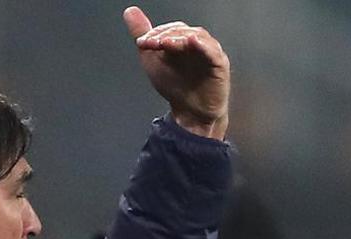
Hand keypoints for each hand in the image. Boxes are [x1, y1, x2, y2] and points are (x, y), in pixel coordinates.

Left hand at [123, 7, 229, 139]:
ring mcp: (209, 53)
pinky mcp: (220, 65)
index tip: (142, 42)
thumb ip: (143, 34)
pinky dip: (203, 46)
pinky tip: (192, 42)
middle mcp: (196, 43)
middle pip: (183, 30)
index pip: (170, 29)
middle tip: (152, 43)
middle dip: (165, 35)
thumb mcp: (152, 59)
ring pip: (198, 37)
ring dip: (180, 38)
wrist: (190, 113)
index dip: (155, 32)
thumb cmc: (176, 86)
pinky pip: (213, 52)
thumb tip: (130, 12)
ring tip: (166, 43)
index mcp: (181, 40)